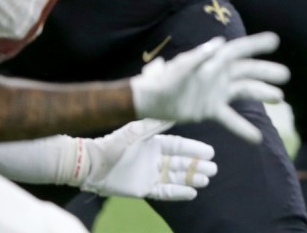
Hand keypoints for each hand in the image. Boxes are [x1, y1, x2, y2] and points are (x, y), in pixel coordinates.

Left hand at [75, 119, 217, 200]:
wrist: (92, 165)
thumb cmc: (112, 144)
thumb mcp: (135, 131)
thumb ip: (155, 123)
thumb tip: (175, 113)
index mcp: (154, 143)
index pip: (179, 146)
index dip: (194, 149)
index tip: (209, 152)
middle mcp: (154, 159)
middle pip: (181, 162)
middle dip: (197, 165)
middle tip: (214, 168)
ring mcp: (150, 174)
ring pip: (176, 177)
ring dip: (191, 178)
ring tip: (206, 179)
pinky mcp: (143, 189)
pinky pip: (165, 192)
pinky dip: (178, 193)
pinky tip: (192, 193)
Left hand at [130, 33, 289, 144]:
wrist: (151, 101)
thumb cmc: (165, 79)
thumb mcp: (182, 67)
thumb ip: (200, 56)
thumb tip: (220, 42)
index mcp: (214, 61)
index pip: (240, 50)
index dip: (257, 44)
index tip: (275, 40)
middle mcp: (220, 75)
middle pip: (248, 72)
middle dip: (266, 73)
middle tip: (285, 75)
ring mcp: (217, 93)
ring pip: (245, 92)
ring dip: (262, 93)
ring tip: (279, 97)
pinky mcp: (212, 110)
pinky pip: (231, 119)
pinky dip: (244, 128)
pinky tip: (257, 137)